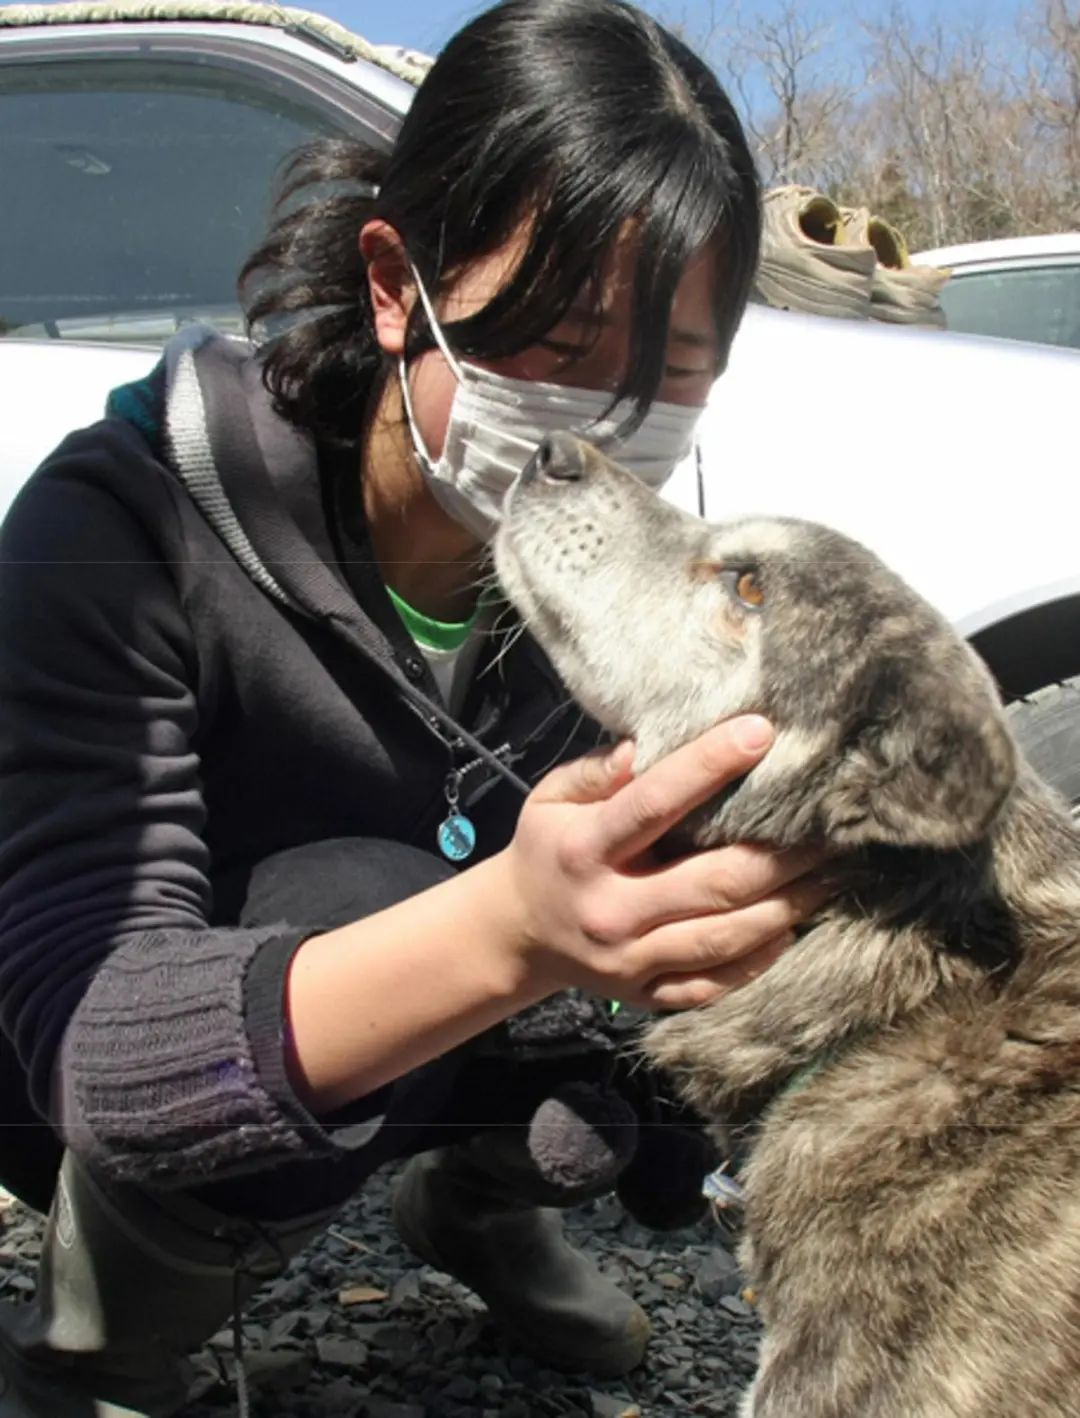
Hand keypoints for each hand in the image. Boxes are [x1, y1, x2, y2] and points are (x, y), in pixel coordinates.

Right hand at [498, 716, 830, 1009]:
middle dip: (778, 853)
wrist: (518, 935)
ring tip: (830, 876)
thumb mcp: (550, 799)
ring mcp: (629, 960)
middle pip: (710, 882)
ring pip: (724, 937)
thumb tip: (644, 745)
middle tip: (831, 825)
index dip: (707, 767)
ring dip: (786, 907)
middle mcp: (609, 910)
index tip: (760, 732)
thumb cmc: (549, 848)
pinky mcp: (647, 995)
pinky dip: (759, 958)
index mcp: (583, 851)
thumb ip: (594, 772)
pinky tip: (791, 928)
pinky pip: (716, 983)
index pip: (652, 804)